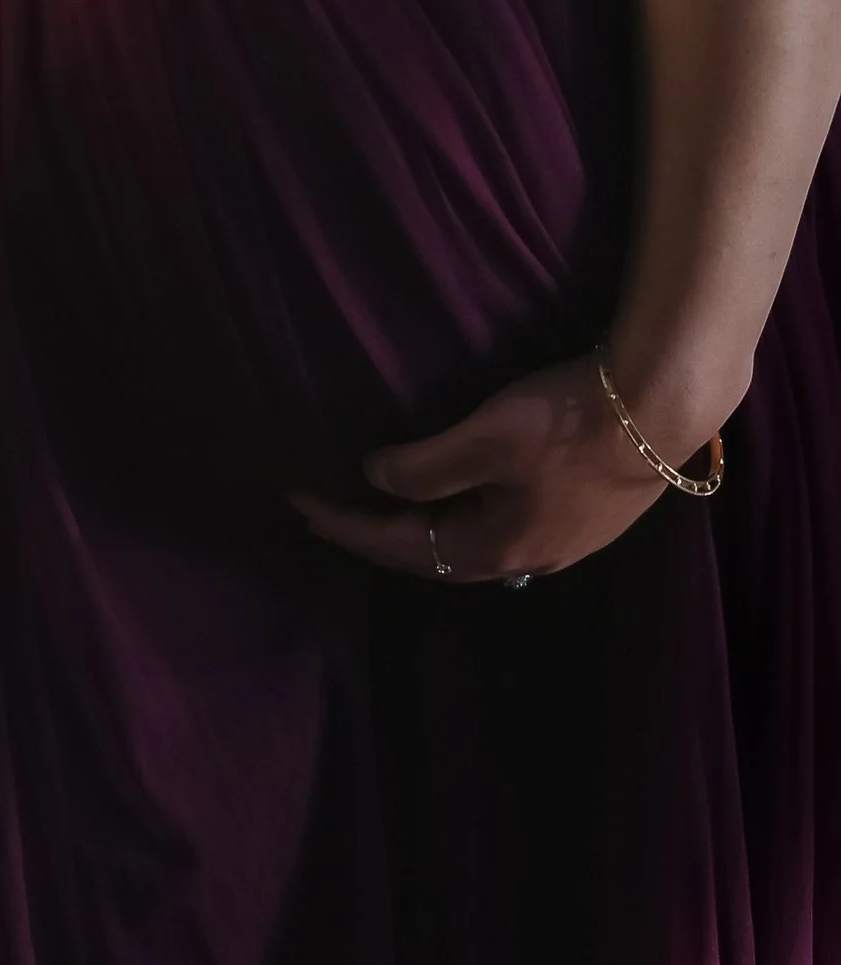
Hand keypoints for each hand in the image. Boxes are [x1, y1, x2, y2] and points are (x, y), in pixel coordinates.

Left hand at [291, 352, 719, 584]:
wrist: (664, 404)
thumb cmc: (568, 421)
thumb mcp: (485, 438)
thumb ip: (424, 467)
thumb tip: (374, 480)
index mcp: (497, 548)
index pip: (402, 547)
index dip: (348, 526)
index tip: (301, 504)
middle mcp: (529, 560)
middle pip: (437, 557)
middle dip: (380, 536)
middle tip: (330, 516)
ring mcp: (564, 544)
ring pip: (474, 547)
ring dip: (424, 531)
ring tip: (386, 513)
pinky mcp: (587, 518)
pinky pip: (505, 530)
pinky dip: (464, 519)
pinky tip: (462, 504)